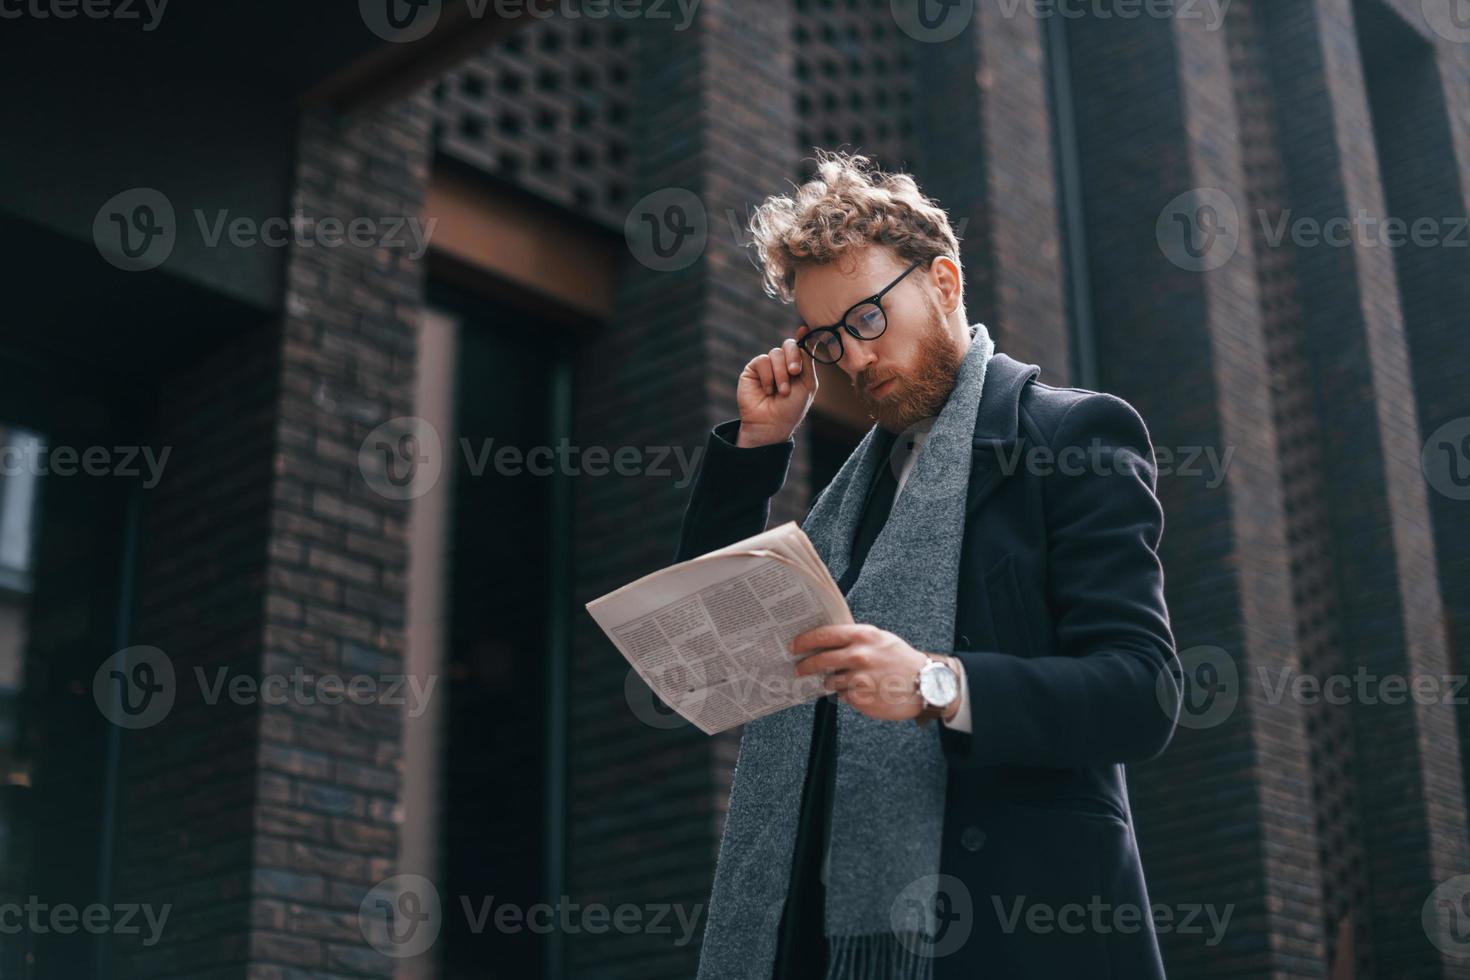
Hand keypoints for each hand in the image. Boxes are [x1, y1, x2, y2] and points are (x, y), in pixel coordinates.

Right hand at [735, 327, 817, 447]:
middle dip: (793, 356)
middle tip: (794, 372)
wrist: (772, 424)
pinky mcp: (752, 370)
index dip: (803, 337)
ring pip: (776, 353)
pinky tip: (768, 390)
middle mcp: (782, 364)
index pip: (801, 346)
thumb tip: (805, 332)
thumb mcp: (807, 384)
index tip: (804, 331)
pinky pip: (762, 361)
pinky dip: (768, 376)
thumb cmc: (792, 408)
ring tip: (782, 391)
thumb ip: (807, 360)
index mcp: (797, 366)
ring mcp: (767, 366)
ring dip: (781, 373)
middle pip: (789, 344)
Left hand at [790, 624, 949, 722]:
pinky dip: (848, 694)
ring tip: (847, 681)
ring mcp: (859, 679)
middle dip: (805, 666)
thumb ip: (855, 639)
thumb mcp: (881, 639)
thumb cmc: (901, 660)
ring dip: (831, 683)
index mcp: (863, 636)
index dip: (804, 641)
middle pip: (820, 660)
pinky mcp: (861, 699)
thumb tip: (826, 642)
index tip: (793, 645)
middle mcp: (859, 655)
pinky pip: (844, 696)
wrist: (926, 684)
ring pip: (830, 682)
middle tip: (798, 669)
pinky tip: (863, 691)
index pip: (824, 635)